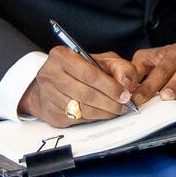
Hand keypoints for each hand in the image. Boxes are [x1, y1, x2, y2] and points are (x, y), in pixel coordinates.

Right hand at [20, 48, 137, 125]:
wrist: (54, 81)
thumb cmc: (81, 69)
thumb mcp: (103, 60)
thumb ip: (119, 67)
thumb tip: (126, 83)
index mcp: (62, 56)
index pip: (89, 74)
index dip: (110, 87)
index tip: (125, 94)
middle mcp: (50, 75)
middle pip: (86, 94)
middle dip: (109, 102)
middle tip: (124, 106)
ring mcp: (48, 96)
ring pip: (82, 110)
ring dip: (104, 113)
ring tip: (117, 110)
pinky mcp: (51, 114)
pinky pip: (77, 120)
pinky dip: (94, 118)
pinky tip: (102, 113)